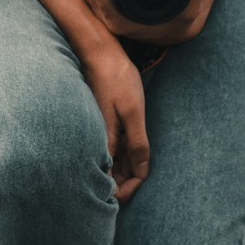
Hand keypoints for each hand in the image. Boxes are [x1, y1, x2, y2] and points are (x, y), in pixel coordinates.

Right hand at [79, 36, 149, 202]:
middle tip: (145, 176)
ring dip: (127, 171)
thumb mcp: (133, 112)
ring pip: (114, 165)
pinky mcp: (104, 126)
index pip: (112, 187)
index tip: (142, 181)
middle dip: (128, 184)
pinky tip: (135, 150)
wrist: (100, 54)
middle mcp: (99, 144)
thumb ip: (137, 144)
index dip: (129, 190)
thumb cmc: (117, 80)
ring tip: (142, 165)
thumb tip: (141, 173)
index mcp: (104, 145)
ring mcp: (102, 135)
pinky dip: (125, 155)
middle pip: (111, 180)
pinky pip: (115, 150)